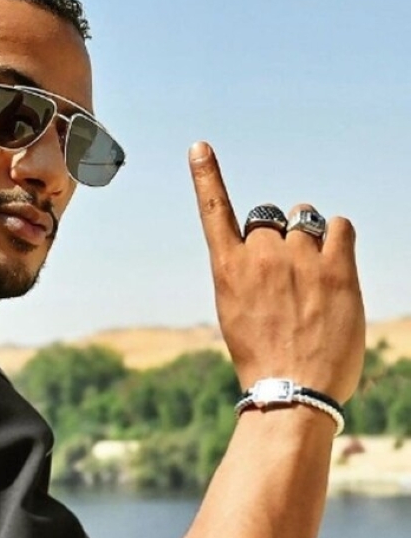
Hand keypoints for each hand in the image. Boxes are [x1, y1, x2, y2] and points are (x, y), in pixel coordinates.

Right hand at [188, 142, 364, 402]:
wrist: (293, 390)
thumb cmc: (263, 356)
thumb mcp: (235, 311)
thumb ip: (248, 272)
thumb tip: (278, 245)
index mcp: (227, 268)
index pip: (214, 210)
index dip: (207, 175)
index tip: (199, 147)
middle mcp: (260, 256)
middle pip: (270, 219)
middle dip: (279, 237)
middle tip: (288, 275)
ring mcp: (299, 260)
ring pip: (305, 220)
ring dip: (309, 238)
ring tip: (313, 276)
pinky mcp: (336, 269)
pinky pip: (339, 226)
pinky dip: (337, 236)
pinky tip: (335, 261)